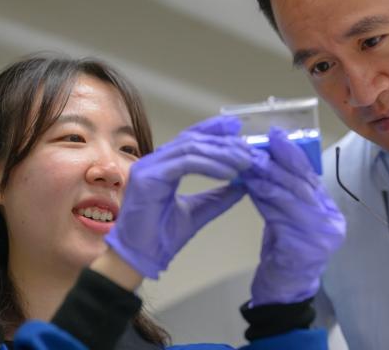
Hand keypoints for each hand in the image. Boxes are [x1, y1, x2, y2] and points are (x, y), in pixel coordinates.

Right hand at [105, 115, 251, 278]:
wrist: (139, 259)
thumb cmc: (162, 238)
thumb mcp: (198, 212)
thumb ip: (219, 196)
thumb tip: (244, 183)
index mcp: (163, 166)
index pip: (190, 138)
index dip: (213, 129)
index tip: (237, 128)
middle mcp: (154, 161)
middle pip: (192, 139)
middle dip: (223, 142)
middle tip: (249, 150)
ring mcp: (148, 167)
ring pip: (190, 148)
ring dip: (221, 153)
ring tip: (244, 162)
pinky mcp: (148, 177)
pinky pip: (185, 163)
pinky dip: (210, 166)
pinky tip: (229, 173)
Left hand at [242, 127, 345, 305]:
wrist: (284, 292)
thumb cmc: (284, 253)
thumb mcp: (289, 218)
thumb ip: (287, 194)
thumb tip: (267, 159)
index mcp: (331, 212)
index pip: (311, 176)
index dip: (293, 153)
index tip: (275, 134)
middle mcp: (332, 222)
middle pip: (301, 183)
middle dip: (276, 161)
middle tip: (256, 145)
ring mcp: (321, 236)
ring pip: (289, 196)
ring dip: (265, 177)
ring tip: (247, 162)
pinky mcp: (304, 248)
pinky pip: (279, 215)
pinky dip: (262, 198)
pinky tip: (248, 187)